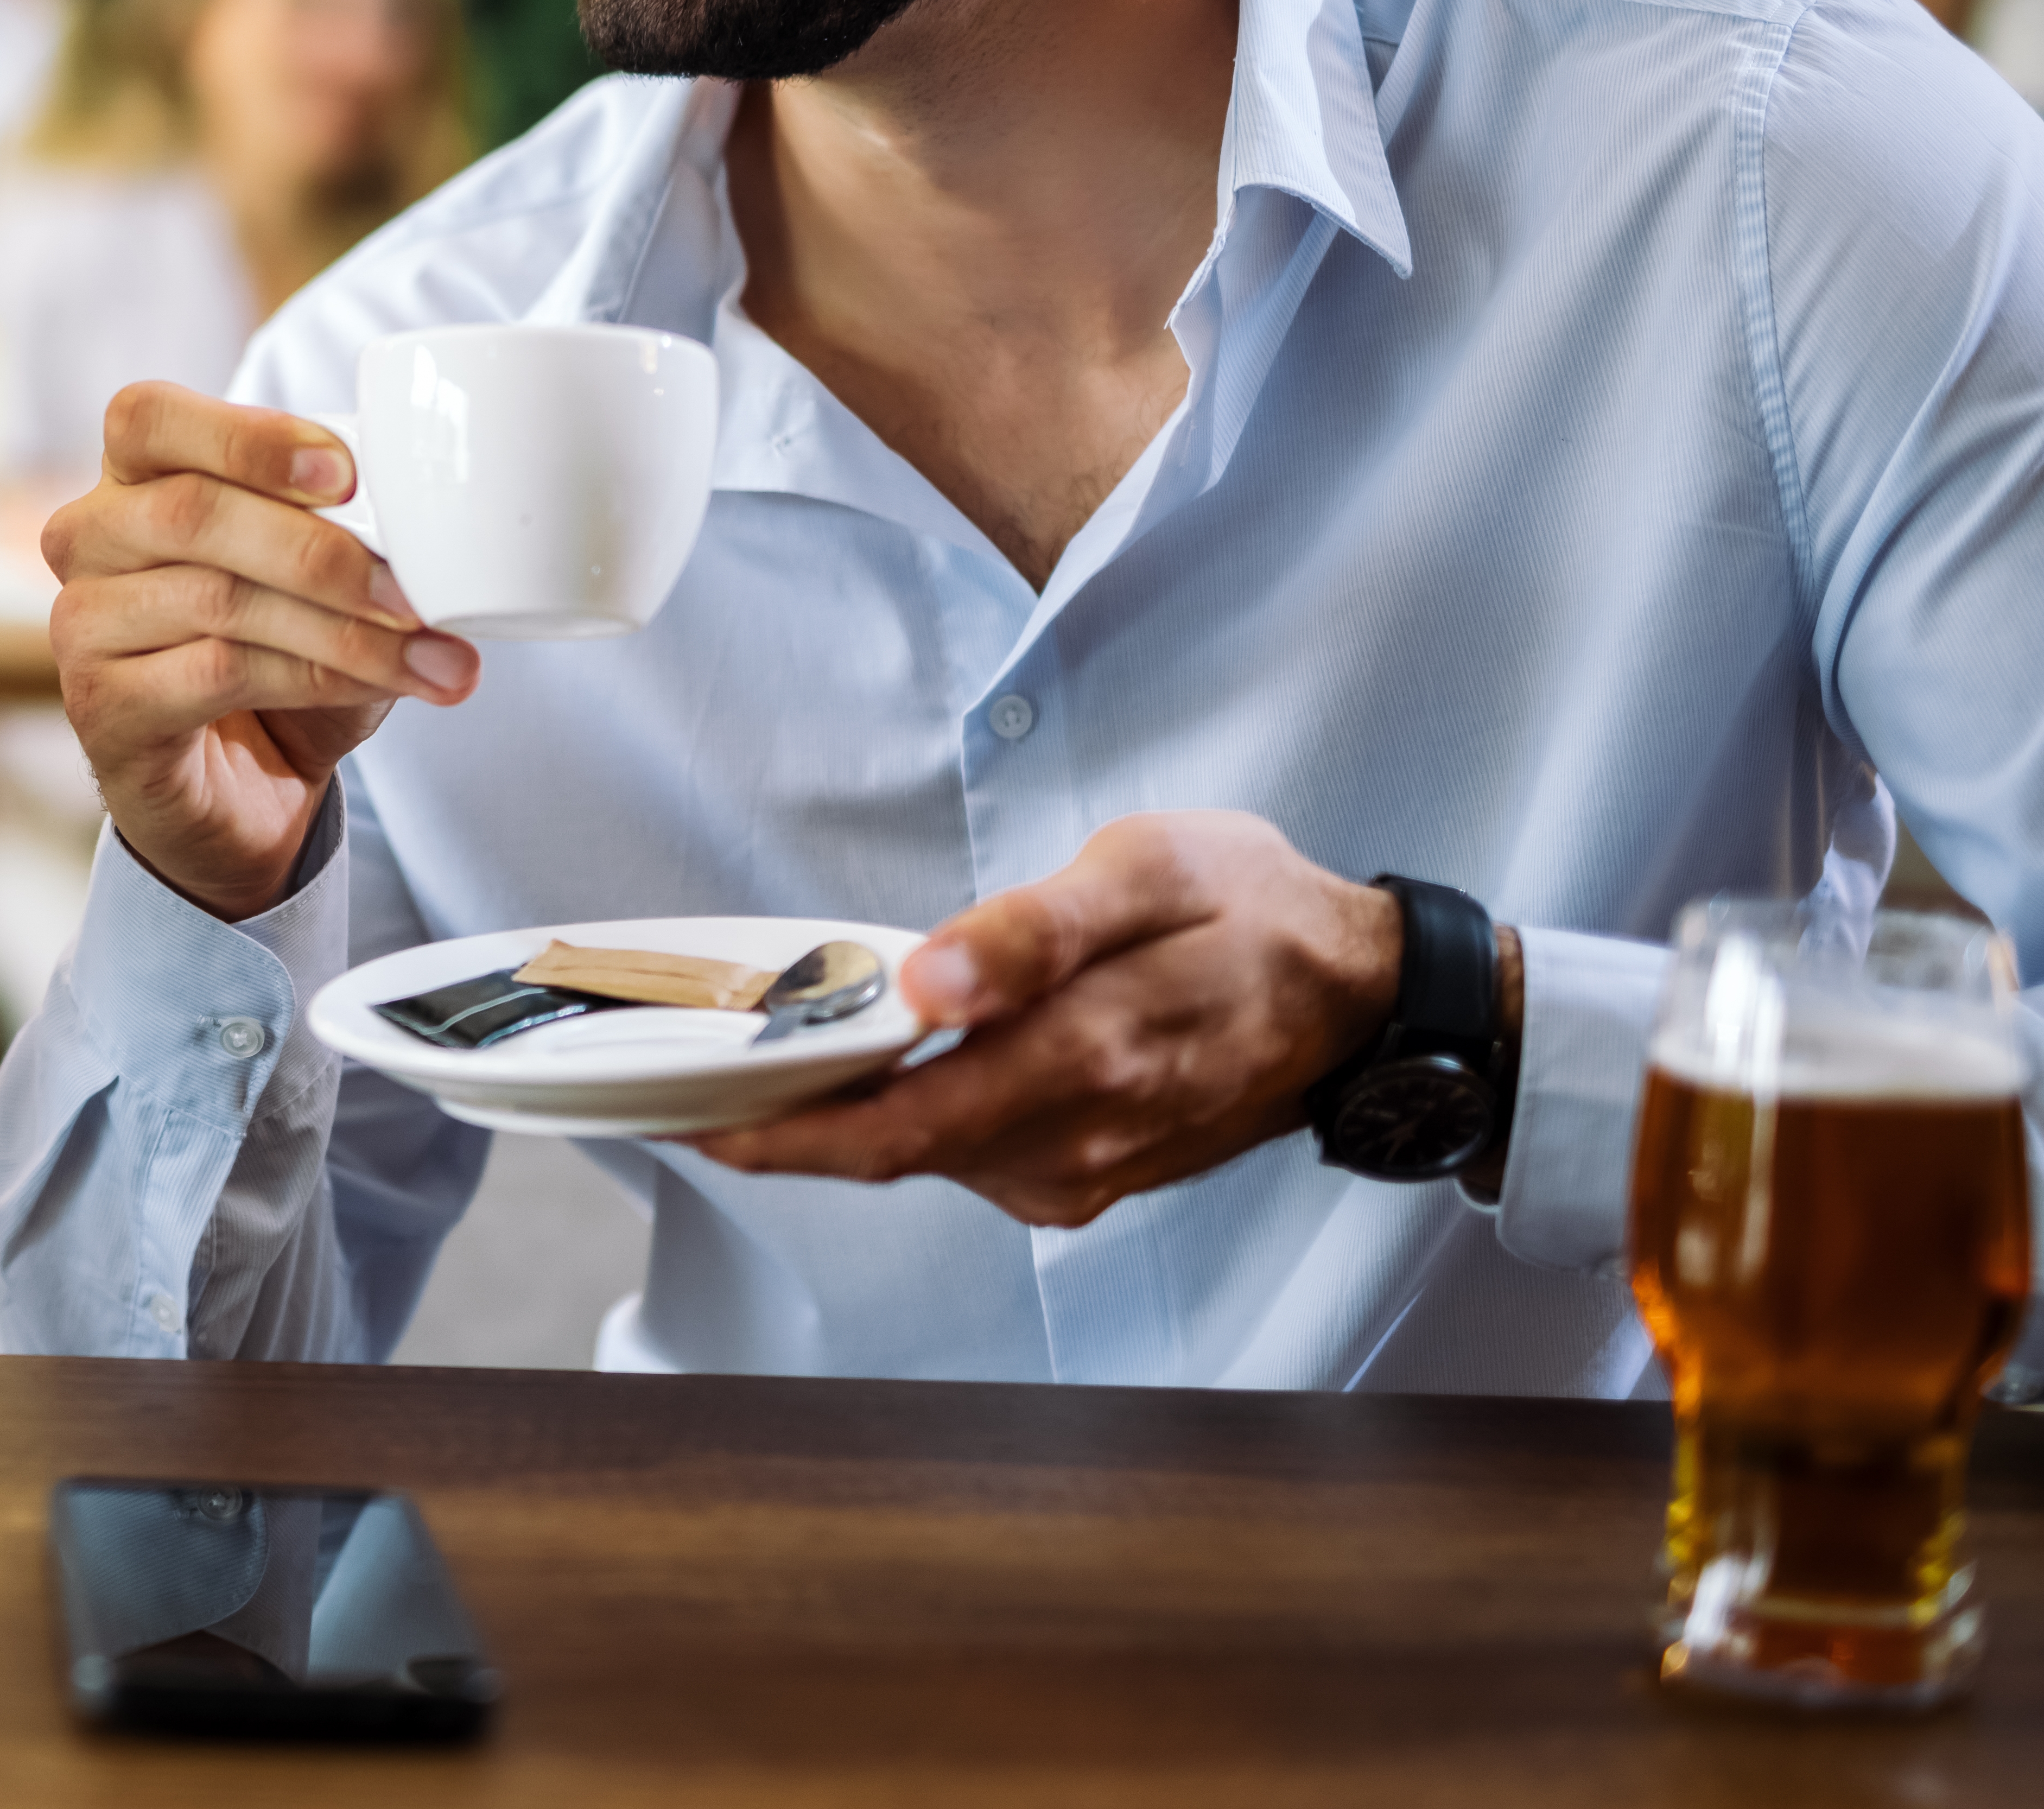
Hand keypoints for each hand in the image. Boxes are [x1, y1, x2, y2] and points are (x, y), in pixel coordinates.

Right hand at [43, 382, 476, 924]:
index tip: (345, 474)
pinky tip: (381, 684)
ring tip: (431, 652)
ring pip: (219, 599)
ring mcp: (81, 627)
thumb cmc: (273, 661)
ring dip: (344, 628)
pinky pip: (221, 673)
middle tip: (415, 589)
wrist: (237, 793)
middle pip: (191, 511)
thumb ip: (340, 529)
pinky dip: (319, 676)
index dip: (247, 437)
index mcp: (130, 479)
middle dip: (319, 551)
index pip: (148, 417)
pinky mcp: (102, 707)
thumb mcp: (311, 578)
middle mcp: (87, 541)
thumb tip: (428, 522)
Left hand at [688, 810, 1399, 1227]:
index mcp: (1080, 1061)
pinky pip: (971, 1154)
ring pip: (928, 1156)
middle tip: (682, 1080)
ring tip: (762, 1060)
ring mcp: (1081, 1168)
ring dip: (845, 1119)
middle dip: (781, 1125)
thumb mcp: (1150, 873)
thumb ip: (1033, 932)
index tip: (685, 1117)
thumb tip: (928, 985)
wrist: (1361, 997)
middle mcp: (1073, 1139)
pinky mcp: (1089, 1170)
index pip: (890, 1129)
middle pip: (890, 1152)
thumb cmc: (1253, 914)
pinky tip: (877, 1070)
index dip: (777, 1135)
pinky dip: (911, 1119)